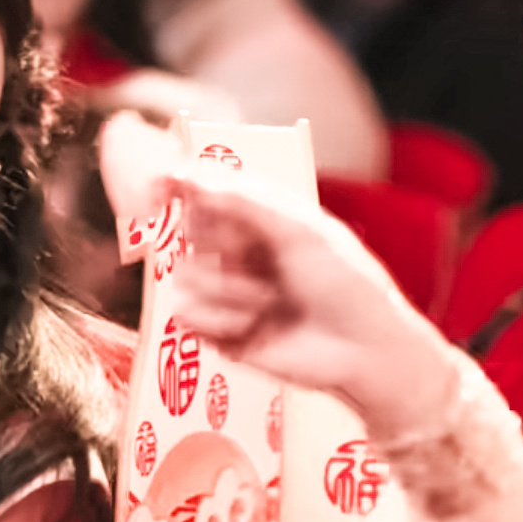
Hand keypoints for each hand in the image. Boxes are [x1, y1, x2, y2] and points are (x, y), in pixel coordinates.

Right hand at [170, 168, 461, 439]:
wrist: (363, 350)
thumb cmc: (345, 282)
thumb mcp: (299, 229)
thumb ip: (241, 199)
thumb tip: (186, 171)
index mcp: (260, 217)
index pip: (205, 190)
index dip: (177, 183)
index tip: (159, 184)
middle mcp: (239, 250)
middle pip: (189, 231)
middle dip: (219, 244)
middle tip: (255, 257)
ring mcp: (228, 291)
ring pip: (186, 276)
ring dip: (229, 290)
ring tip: (269, 301)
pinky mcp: (220, 332)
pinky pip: (186, 316)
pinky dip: (220, 320)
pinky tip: (254, 326)